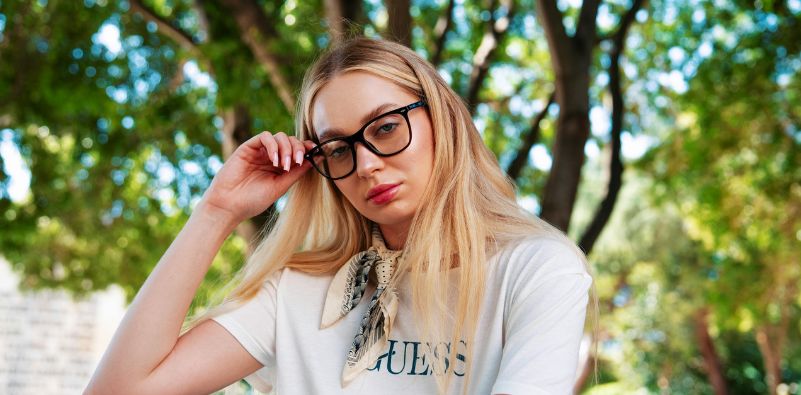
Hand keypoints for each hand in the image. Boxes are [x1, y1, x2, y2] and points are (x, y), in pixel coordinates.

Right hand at [198, 131, 315, 223]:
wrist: (229, 206)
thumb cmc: (253, 200)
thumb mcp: (280, 186)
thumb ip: (296, 172)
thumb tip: (316, 158)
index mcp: (281, 166)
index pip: (297, 150)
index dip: (307, 148)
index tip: (316, 152)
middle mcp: (272, 157)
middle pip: (291, 141)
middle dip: (298, 148)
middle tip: (297, 162)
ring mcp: (260, 151)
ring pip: (279, 136)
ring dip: (286, 148)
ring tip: (283, 165)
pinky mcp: (248, 147)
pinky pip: (264, 137)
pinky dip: (273, 145)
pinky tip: (273, 159)